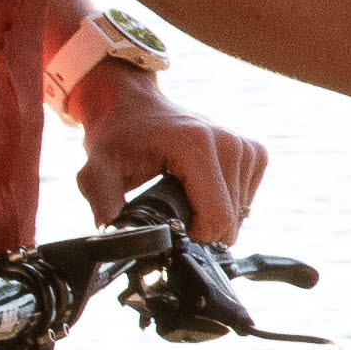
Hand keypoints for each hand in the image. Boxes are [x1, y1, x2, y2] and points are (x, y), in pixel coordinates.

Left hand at [83, 79, 266, 240]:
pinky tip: (201, 190)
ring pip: (240, 214)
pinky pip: (247, 199)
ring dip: (212, 216)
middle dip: (200, 228)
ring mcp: (244, 146)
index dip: (192, 237)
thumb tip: (116, 245)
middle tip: (170, 208)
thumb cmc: (116, 137)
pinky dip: (226, 204)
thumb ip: (106, 208)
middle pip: (230, 220)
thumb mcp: (97, 173)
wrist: (132, 104)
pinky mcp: (253, 152)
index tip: (168, 225)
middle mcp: (228, 142)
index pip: (217, 217)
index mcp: (196, 145)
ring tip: (182, 195)